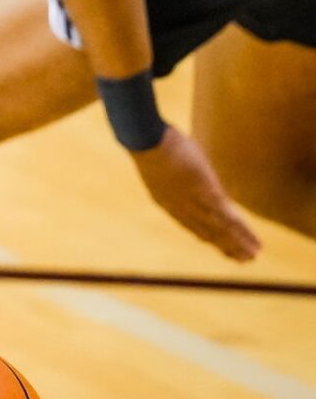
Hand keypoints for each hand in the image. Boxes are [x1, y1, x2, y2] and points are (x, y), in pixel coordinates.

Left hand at [131, 127, 260, 260]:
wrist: (144, 138)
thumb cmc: (149, 142)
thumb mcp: (160, 162)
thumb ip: (174, 172)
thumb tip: (187, 170)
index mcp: (165, 201)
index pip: (190, 224)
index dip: (207, 236)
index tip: (218, 246)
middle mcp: (179, 207)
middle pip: (207, 232)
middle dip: (225, 245)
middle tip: (242, 260)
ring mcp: (192, 200)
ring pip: (219, 229)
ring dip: (238, 243)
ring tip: (253, 256)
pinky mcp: (205, 192)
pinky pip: (227, 217)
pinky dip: (241, 231)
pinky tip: (253, 240)